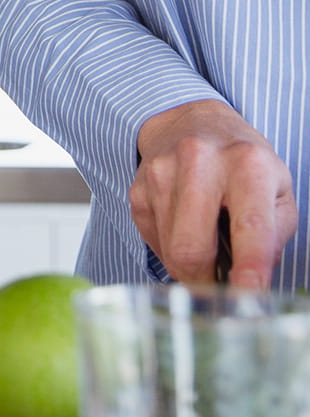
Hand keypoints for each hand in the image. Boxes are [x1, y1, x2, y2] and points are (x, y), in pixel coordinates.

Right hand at [129, 99, 296, 287]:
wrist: (193, 120)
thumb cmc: (243, 162)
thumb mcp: (278, 189)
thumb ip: (273, 236)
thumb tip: (250, 282)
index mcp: (247, 163)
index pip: (250, 227)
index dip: (249, 269)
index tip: (248, 295)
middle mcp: (200, 160)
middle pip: (192, 248)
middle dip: (207, 281)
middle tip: (222, 285)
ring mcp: (162, 172)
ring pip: (171, 251)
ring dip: (190, 266)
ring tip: (206, 244)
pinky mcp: (138, 187)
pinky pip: (153, 241)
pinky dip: (171, 248)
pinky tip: (184, 226)